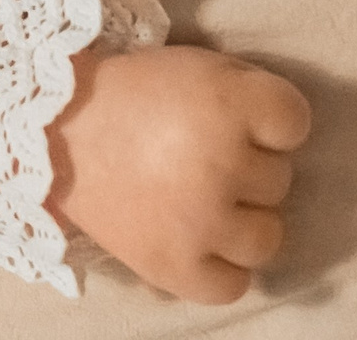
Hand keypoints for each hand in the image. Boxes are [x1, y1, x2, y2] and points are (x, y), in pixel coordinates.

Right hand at [47, 43, 311, 303]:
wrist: (60, 134)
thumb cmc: (140, 95)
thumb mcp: (206, 69)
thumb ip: (255, 99)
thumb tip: (292, 142)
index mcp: (231, 105)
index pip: (296, 123)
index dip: (272, 122)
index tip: (239, 120)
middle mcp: (221, 165)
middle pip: (280, 180)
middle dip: (249, 167)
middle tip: (203, 156)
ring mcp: (199, 222)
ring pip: (268, 238)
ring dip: (244, 220)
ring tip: (208, 203)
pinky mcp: (172, 267)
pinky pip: (232, 286)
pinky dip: (222, 269)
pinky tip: (204, 243)